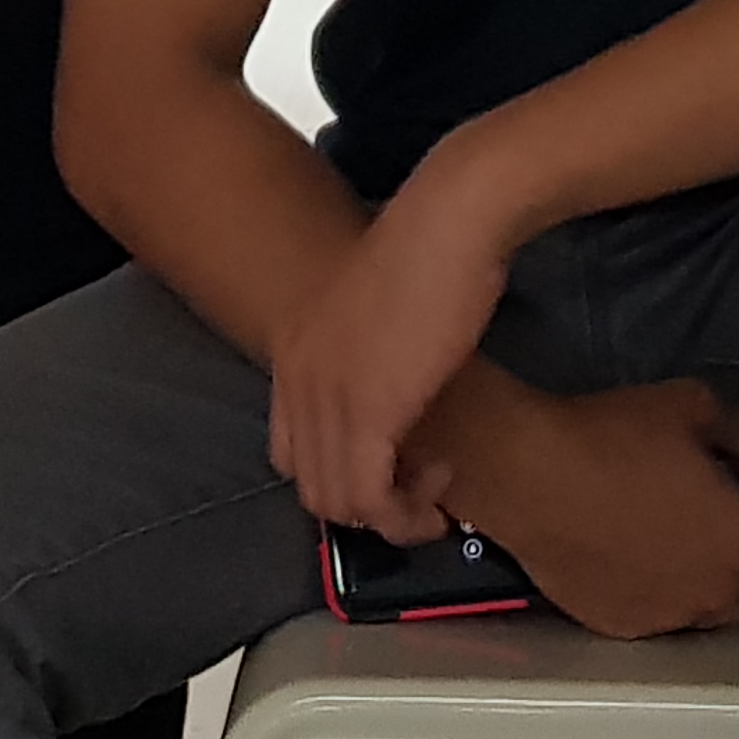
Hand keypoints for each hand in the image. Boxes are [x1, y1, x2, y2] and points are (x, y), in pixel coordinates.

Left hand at [264, 174, 514, 538]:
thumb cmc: (430, 250)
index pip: (289, 450)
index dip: (341, 473)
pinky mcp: (368, 411)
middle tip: (424, 481)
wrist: (449, 222)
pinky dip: (404, 514)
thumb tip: (395, 390)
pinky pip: (369, 498)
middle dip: (369, 503)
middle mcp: (295, 377)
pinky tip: (440, 486)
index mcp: (292, 349)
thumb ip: (366, 353)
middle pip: (311, 484)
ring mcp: (325, 396)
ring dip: (390, 516)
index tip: (394, 466)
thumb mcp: (377, 309)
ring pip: (337, 503)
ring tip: (437, 486)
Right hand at [449, 378, 738, 640]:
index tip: (719, 476)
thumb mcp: (697, 404)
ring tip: (669, 542)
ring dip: (706, 580)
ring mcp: (671, 618)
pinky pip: (660, 617)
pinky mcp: (625, 629)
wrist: (534, 477)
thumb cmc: (617, 437)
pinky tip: (629, 560)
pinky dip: (656, 594)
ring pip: (712, 608)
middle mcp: (721, 591)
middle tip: (700, 511)